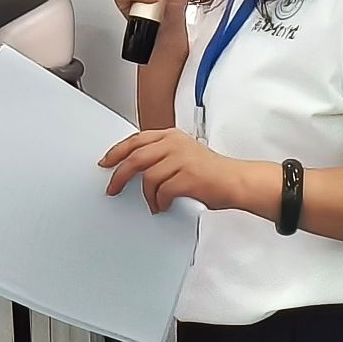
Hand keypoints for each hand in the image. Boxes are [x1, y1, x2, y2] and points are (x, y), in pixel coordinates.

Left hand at [100, 129, 265, 215]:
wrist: (235, 180)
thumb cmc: (211, 171)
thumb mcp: (184, 153)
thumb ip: (161, 155)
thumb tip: (134, 167)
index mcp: (171, 136)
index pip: (136, 140)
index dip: (117, 151)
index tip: (106, 162)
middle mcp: (174, 144)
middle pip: (135, 157)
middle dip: (119, 175)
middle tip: (112, 188)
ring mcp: (181, 159)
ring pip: (147, 177)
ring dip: (146, 195)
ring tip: (152, 203)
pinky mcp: (187, 177)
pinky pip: (162, 192)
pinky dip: (159, 202)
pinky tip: (163, 205)